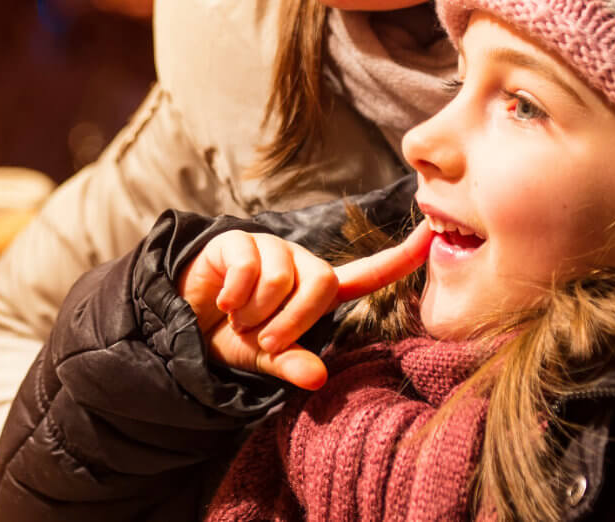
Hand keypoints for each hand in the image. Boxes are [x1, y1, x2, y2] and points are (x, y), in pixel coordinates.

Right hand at [177, 223, 432, 389]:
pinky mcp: (237, 241)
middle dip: (294, 320)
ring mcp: (268, 248)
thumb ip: (292, 364)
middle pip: (321, 281)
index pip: (366, 273)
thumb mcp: (265, 357)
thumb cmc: (233, 336)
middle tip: (266, 339)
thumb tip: (317, 378)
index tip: (432, 235)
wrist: (182, 322)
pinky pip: (249, 265)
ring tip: (240, 319)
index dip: (400, 258)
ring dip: (258, 311)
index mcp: (316, 290)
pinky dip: (236, 294)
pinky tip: (225, 302)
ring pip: (284, 275)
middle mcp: (299, 263)